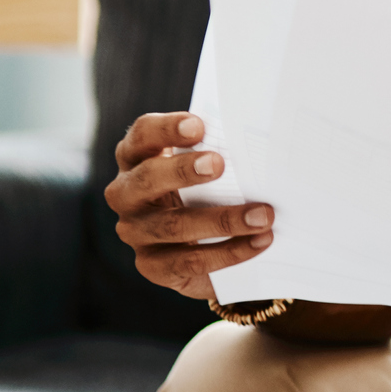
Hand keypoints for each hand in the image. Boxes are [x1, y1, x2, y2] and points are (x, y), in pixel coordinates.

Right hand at [102, 112, 272, 300]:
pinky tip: (259, 242)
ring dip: (222, 220)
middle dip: (182, 171)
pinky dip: (229, 252)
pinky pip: (189, 261)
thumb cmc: (208, 189)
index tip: (197, 126)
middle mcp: (127, 194)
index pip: (141, 136)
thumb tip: (261, 145)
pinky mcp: (153, 265)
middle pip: (146, 179)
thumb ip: (220, 152)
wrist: (202, 246)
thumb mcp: (207, 169)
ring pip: (173, 226)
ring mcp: (136, 232)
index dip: (165, 129)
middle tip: (219, 164)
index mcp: (138, 158)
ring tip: (263, 215)